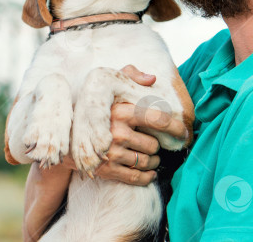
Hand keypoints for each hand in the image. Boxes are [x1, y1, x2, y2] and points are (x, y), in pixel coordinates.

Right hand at [95, 64, 187, 185]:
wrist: (69, 134)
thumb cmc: (95, 106)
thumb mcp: (108, 84)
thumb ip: (130, 74)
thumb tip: (152, 79)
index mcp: (121, 111)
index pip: (159, 120)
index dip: (176, 128)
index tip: (183, 133)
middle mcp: (117, 132)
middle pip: (154, 144)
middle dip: (156, 146)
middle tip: (153, 143)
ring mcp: (111, 153)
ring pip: (147, 161)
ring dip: (153, 161)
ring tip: (149, 156)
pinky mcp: (107, 170)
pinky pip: (137, 177)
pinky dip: (147, 177)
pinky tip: (149, 173)